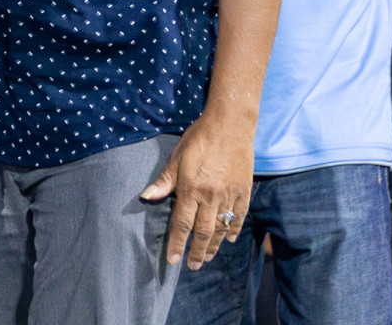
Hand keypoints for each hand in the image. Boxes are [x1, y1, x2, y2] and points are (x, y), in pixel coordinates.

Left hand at [140, 112, 254, 269]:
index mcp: (191, 189)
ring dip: (214, 245)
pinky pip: (239, 216)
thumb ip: (165, 180)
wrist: (230, 125)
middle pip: (204, 231)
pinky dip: (234, 229)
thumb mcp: (177, 157)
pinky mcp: (244, 191)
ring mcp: (230, 195)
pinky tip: (229, 238)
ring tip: (208, 257)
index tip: (173, 259)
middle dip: (197, 251)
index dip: (177, 243)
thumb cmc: (199, 138)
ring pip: (222, 227)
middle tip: (193, 266)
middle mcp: (211, 196)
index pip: (182, 223)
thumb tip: (147, 197)